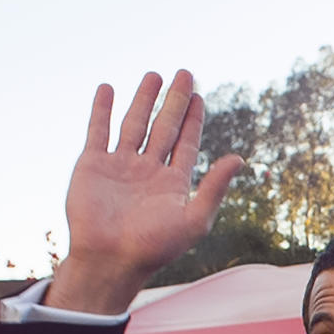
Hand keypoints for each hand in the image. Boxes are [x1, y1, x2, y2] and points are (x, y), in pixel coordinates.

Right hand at [47, 71, 243, 314]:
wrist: (110, 260)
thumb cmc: (155, 247)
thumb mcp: (193, 219)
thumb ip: (215, 188)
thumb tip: (240, 159)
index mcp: (172, 183)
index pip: (186, 143)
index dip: (194, 119)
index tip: (200, 95)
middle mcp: (148, 171)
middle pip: (164, 127)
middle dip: (174, 101)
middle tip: (184, 73)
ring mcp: (120, 166)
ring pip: (134, 124)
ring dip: (143, 99)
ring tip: (154, 75)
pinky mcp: (93, 165)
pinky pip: (98, 131)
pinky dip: (101, 109)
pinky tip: (108, 88)